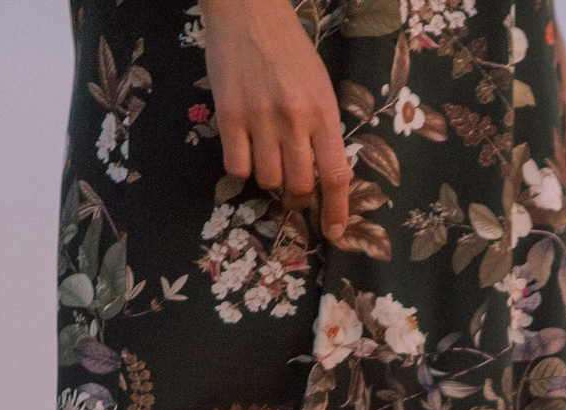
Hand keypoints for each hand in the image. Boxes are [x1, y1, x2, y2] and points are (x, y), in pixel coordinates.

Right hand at [200, 0, 350, 242]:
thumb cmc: (290, 47)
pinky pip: (236, 165)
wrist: (248, 11)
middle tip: (294, 192)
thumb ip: (324, 127)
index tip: (334, 232)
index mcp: (324, 113)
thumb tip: (322, 173)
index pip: (336, 175)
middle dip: (298, 197)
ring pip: (267, 178)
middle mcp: (294, 120)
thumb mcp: (321, 86)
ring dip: (270, 178)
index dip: (337, 210)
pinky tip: (245, 148)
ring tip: (268, 157)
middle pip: (299, 184)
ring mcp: (259, 119)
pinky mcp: (228, 115)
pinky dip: (242, 166)